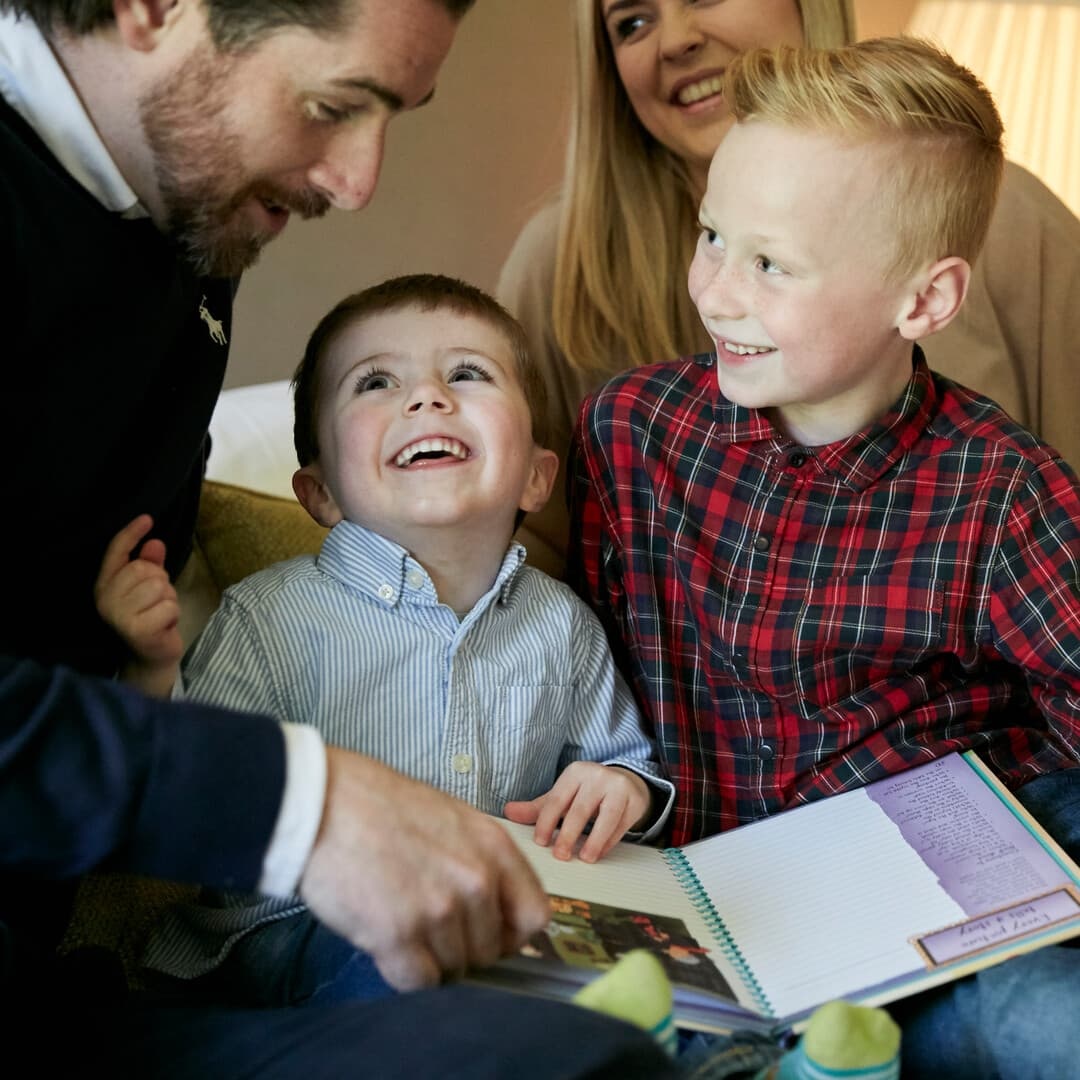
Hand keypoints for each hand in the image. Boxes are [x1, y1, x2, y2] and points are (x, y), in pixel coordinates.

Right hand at [94, 514, 181, 694]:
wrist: (152, 657)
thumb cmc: (151, 618)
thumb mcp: (151, 588)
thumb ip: (151, 565)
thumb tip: (155, 542)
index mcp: (105, 584)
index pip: (115, 551)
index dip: (131, 533)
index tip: (147, 518)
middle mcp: (105, 597)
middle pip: (145, 569)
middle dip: (161, 582)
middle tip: (157, 602)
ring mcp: (118, 614)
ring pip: (160, 587)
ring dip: (169, 600)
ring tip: (159, 614)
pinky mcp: (136, 629)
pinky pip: (169, 606)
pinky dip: (173, 615)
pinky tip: (163, 626)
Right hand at [299, 747, 550, 991]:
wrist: (325, 803)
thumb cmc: (383, 807)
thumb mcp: (451, 819)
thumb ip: (479, 861)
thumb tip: (493, 908)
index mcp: (494, 848)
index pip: (535, 917)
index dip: (514, 934)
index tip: (493, 936)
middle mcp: (475, 881)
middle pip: (490, 951)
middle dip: (463, 948)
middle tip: (428, 926)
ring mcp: (439, 911)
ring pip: (454, 970)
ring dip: (429, 958)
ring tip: (401, 923)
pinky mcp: (398, 937)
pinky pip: (418, 983)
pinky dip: (403, 973)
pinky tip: (385, 943)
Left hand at [504, 762, 651, 863]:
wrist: (625, 782)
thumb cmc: (587, 792)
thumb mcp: (563, 795)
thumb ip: (538, 808)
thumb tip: (509, 813)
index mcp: (575, 772)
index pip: (557, 799)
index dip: (546, 822)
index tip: (541, 842)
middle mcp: (597, 776)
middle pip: (580, 808)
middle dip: (568, 834)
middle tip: (560, 856)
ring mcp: (618, 787)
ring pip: (606, 816)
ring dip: (594, 839)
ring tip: (585, 858)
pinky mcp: (634, 801)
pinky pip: (621, 824)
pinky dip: (609, 841)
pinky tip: (599, 853)